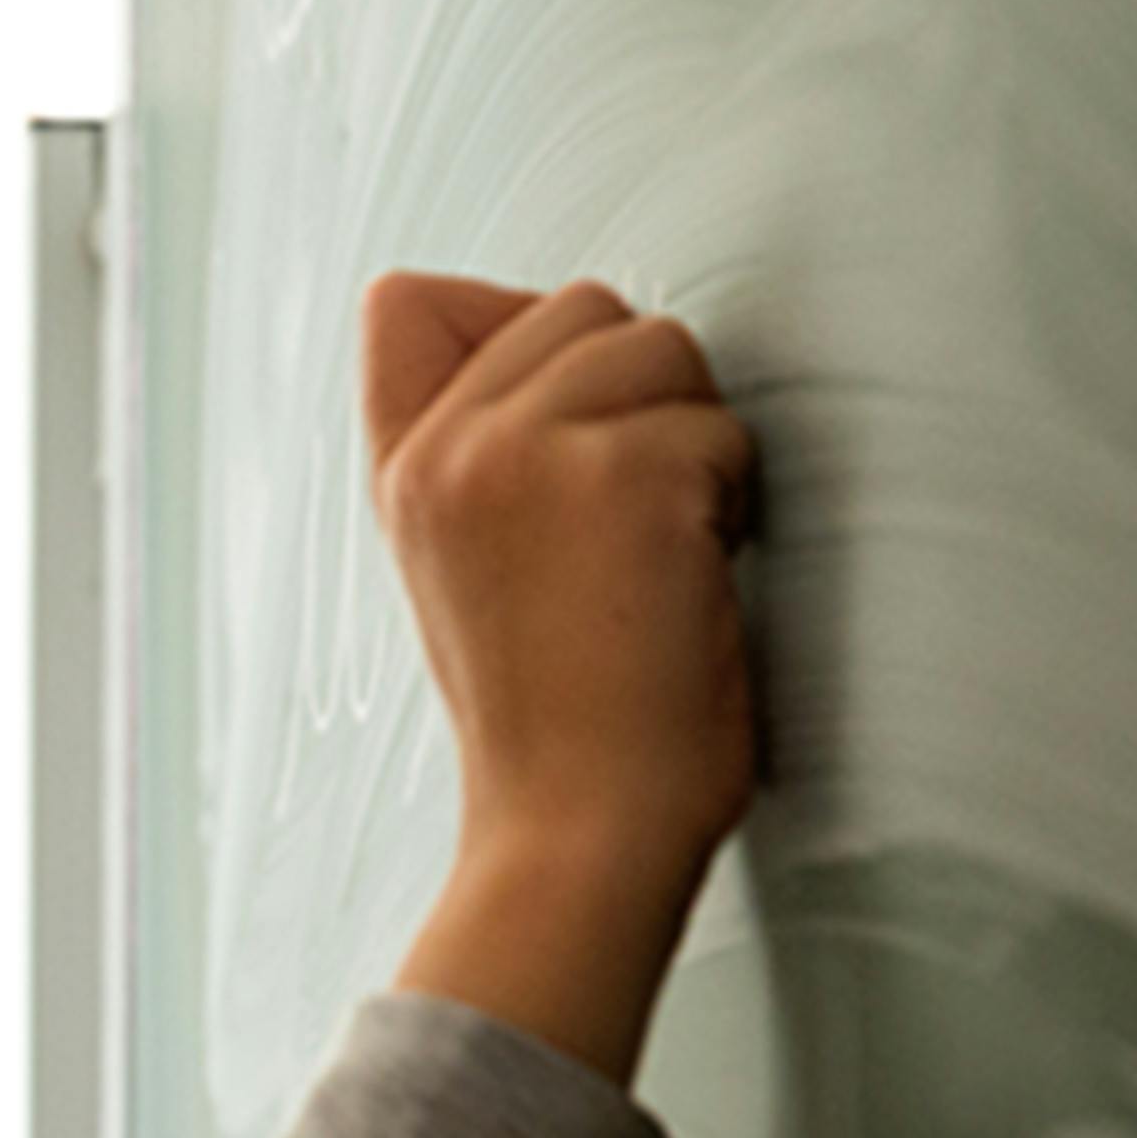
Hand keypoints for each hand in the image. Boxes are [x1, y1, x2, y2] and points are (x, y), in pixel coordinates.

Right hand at [358, 271, 761, 1080]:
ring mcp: (531, 455)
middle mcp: (449, 449)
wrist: (578, 833)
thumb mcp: (461, 570)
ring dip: (697, 445)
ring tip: (665, 554)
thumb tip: (564, 343)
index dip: (516, 335)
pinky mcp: (625, 478)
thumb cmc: (554, 724)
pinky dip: (734, 505)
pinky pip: (723, 431)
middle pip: (581, 306)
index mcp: (403, 473)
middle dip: (640, 398)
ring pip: (663, 349)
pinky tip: (692, 585)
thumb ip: (477, 454)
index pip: (410, 304)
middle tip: (634, 524)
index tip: (558, 444)